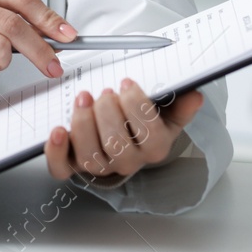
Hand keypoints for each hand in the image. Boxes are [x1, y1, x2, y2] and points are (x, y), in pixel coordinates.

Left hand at [45, 79, 203, 182]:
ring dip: (83, 124)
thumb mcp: (165, 111)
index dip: (137, 108)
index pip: (150, 136)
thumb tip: (195, 95)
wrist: (124, 137)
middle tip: (104, 92)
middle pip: (118, 147)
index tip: (127, 83)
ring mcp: (99, 165)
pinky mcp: (73, 165)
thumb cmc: (142, 120)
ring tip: (83, 98)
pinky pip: (62, 169)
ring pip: (90, 157)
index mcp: (154, 148)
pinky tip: (57, 130)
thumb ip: (180, 103)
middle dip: (108, 114)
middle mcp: (127, 162)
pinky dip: (56, 152)